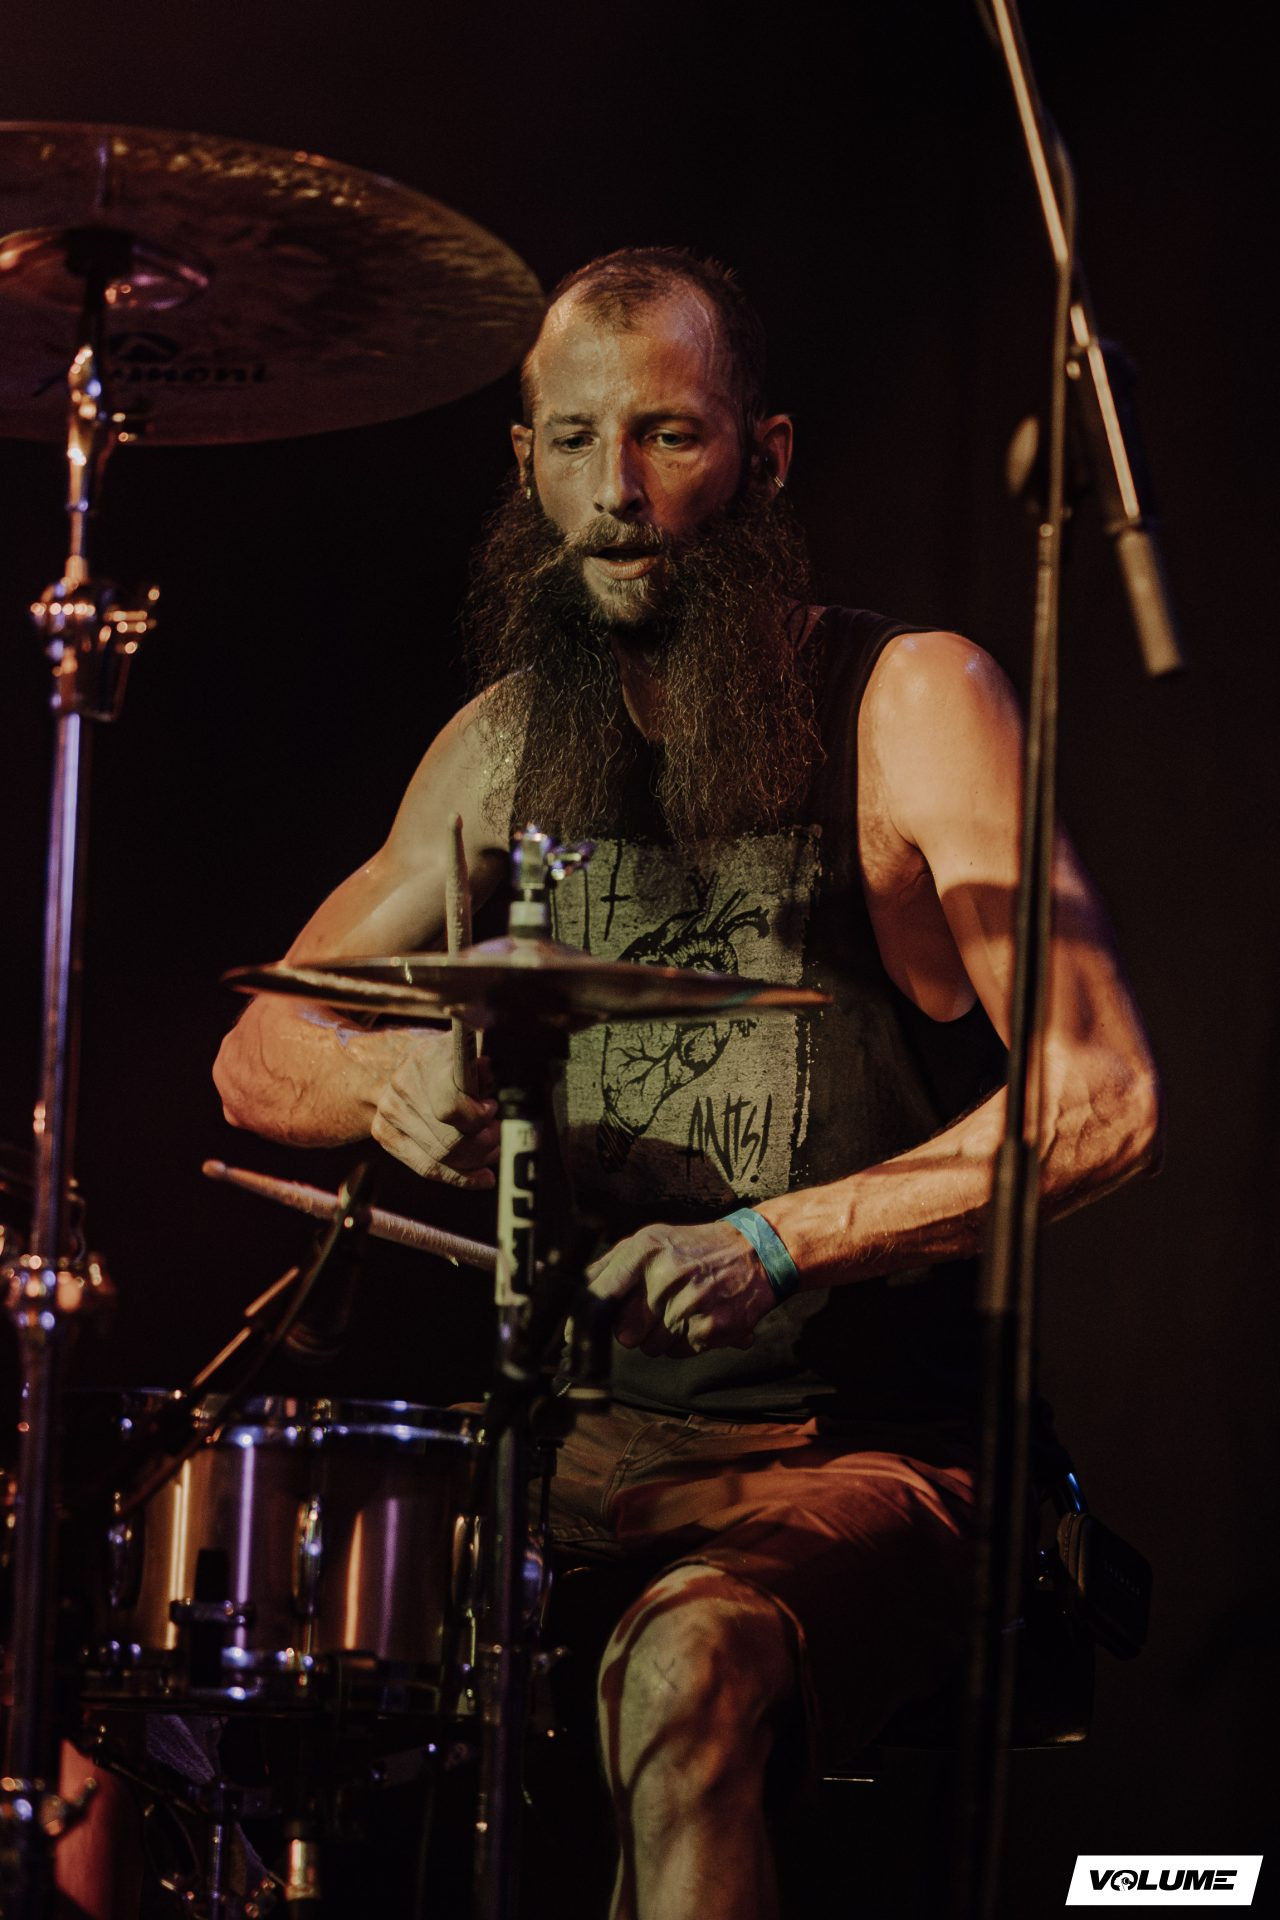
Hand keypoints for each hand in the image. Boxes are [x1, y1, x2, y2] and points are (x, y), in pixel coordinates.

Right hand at [370, 1030, 499, 1185]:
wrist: (398, 1057)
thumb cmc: (447, 1056)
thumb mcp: (470, 1051)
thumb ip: (481, 1065)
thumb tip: (485, 1071)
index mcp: (425, 1061)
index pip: (450, 1108)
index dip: (477, 1118)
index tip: (491, 1108)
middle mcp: (401, 1087)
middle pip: (449, 1141)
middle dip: (483, 1143)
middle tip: (498, 1134)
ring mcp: (388, 1112)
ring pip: (440, 1159)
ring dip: (475, 1160)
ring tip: (492, 1149)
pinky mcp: (383, 1133)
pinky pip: (426, 1167)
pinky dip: (458, 1176)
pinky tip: (480, 1176)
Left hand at [586, 1219, 776, 1356]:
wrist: (755, 1252)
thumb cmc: (694, 1249)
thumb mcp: (651, 1240)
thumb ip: (610, 1265)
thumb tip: (576, 1296)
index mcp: (645, 1250)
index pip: (599, 1296)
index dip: (583, 1325)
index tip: (574, 1340)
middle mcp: (666, 1275)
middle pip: (624, 1333)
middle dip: (633, 1330)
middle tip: (653, 1311)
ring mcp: (690, 1302)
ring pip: (652, 1347)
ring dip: (662, 1337)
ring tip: (682, 1308)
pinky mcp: (712, 1327)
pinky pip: (680, 1351)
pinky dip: (686, 1341)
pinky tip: (700, 1317)